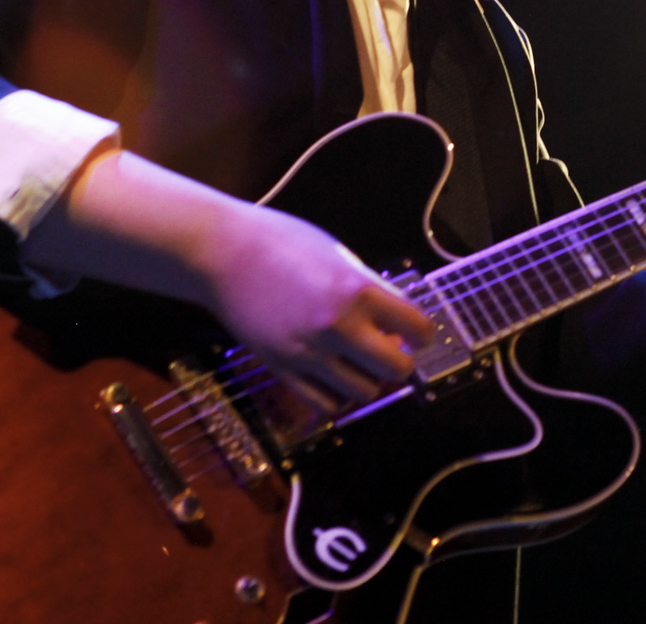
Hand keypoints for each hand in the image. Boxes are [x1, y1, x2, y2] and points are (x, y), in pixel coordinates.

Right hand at [194, 201, 436, 410]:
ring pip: (363, 392)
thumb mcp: (337, 255)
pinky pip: (324, 403)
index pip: (417, 328)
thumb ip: (369, 289)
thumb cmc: (280, 243)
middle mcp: (337, 324)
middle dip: (401, 362)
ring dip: (369, 380)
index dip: (422, 334)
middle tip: (390, 350)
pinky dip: (337, 396)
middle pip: (397, 369)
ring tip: (358, 362)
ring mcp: (308, 351)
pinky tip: (333, 375)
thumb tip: (397, 321)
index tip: (415, 333)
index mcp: (357, 289)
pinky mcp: (281, 367)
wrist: (222, 251)